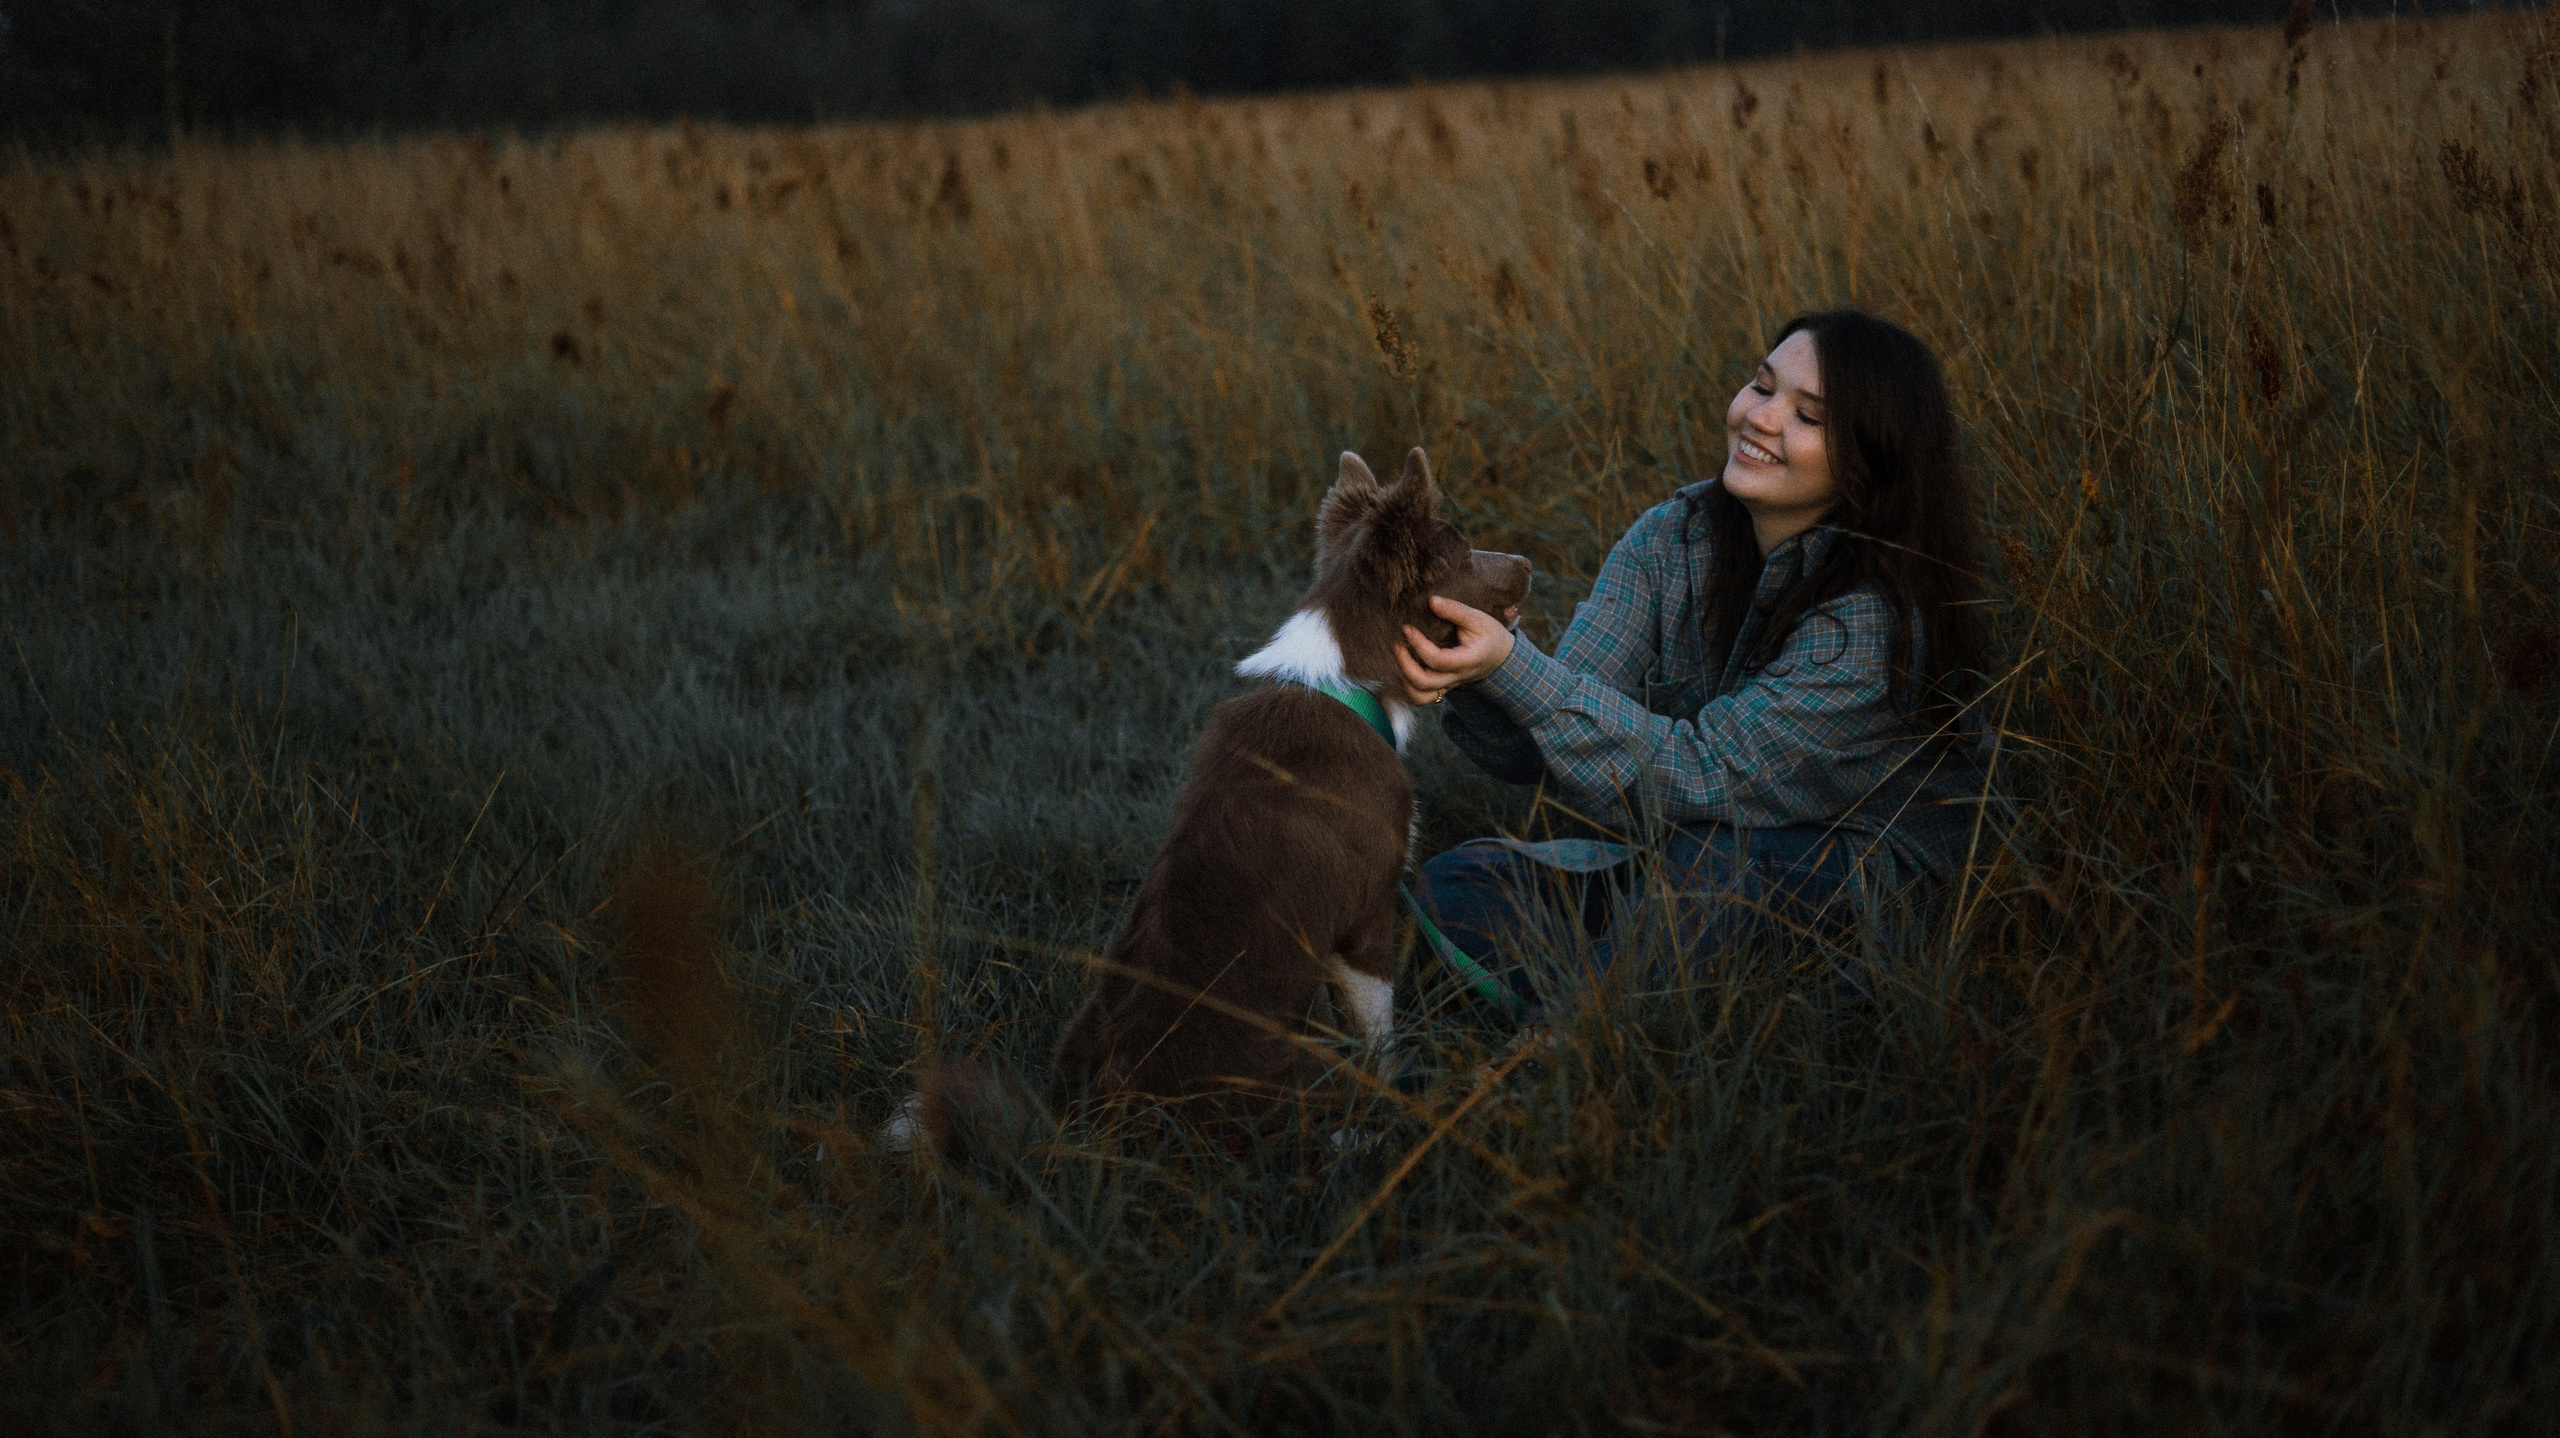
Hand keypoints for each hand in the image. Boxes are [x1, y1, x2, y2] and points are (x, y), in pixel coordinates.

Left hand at [1395, 595, 1517, 706]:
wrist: (1500, 657)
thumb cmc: (1489, 635)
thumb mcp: (1478, 618)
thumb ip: (1455, 610)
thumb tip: (1431, 601)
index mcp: (1467, 661)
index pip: (1438, 660)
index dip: (1418, 644)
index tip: (1407, 628)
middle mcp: (1456, 677)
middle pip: (1424, 683)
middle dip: (1405, 664)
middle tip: (1397, 644)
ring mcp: (1448, 685)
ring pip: (1420, 697)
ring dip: (1404, 680)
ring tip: (1399, 658)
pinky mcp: (1442, 687)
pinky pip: (1421, 696)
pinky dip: (1408, 687)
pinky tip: (1403, 668)